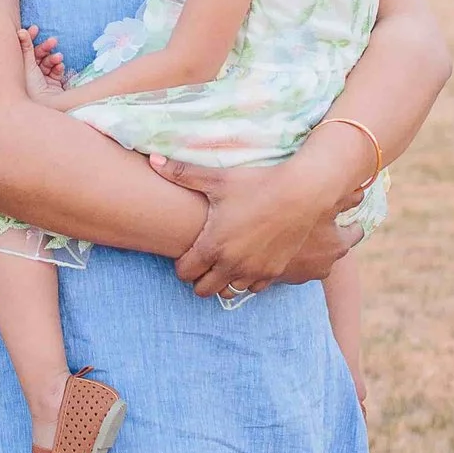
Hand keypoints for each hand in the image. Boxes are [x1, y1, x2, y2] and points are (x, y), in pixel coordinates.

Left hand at [18, 24, 66, 104]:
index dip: (29, 38)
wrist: (45, 107)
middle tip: (53, 40)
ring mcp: (42, 80)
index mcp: (20, 69)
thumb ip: (25, 47)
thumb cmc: (31, 87)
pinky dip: (58, 67)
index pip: (24, 50)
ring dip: (53, 58)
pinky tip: (60, 66)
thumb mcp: (27, 65)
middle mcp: (30, 75)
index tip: (35, 28)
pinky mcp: (53, 85)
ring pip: (48, 62)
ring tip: (58, 57)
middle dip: (45, 47)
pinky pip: (56, 71)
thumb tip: (21, 30)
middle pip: (38, 55)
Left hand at [155, 156, 358, 297]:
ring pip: (228, 291)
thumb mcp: (217, 178)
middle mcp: (231, 265)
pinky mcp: (274, 273)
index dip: (181, 264)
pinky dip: (247, 279)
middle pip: (203, 290)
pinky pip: (253, 288)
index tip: (187, 252)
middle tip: (203, 259)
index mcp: (213, 246)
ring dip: (223, 280)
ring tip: (226, 260)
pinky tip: (248, 260)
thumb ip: (182, 173)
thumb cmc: (257, 184)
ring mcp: (254, 272)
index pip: (184, 273)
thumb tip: (152, 161)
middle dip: (199, 277)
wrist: (301, 194)